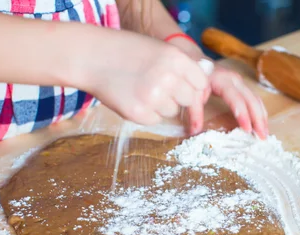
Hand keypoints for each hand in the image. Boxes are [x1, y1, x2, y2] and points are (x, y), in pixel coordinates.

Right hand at [77, 29, 207, 124]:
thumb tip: (207, 82)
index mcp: (176, 58)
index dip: (193, 86)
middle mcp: (167, 78)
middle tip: (158, 86)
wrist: (92, 57)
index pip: (201, 83)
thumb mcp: (159, 49)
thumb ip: (183, 67)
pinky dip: (147, 113)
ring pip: (173, 111)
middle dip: (178, 97)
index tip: (183, 85)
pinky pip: (156, 120)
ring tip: (142, 89)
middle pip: (190, 100)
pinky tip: (133, 98)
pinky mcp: (139, 114)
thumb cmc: (128, 52)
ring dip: (162, 105)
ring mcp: (153, 97)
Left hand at [168, 37, 268, 139]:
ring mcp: (241, 83)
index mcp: (223, 80)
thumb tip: (194, 131)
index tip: (247, 129)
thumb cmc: (193, 79)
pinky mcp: (242, 87)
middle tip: (262, 137)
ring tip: (264, 134)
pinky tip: (262, 125)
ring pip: (256, 100)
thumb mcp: (191, 93)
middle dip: (258, 119)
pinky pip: (255, 100)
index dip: (243, 114)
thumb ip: (193, 112)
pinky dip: (260, 113)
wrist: (196, 62)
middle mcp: (235, 81)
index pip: (236, 99)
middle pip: (252, 100)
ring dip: (262, 117)